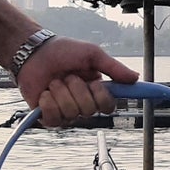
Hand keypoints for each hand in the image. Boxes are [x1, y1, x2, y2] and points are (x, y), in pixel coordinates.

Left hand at [15, 38, 139, 127]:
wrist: (34, 53)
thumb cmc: (63, 51)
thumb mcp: (92, 54)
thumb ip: (113, 68)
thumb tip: (135, 78)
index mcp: (96, 91)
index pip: (109, 105)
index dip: (106, 98)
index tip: (103, 89)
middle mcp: (83, 104)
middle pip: (90, 109)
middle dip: (77, 88)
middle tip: (69, 75)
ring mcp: (66, 113)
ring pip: (72, 112)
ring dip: (61, 92)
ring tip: (54, 81)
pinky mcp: (49, 117)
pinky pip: (55, 118)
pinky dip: (48, 102)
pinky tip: (45, 93)